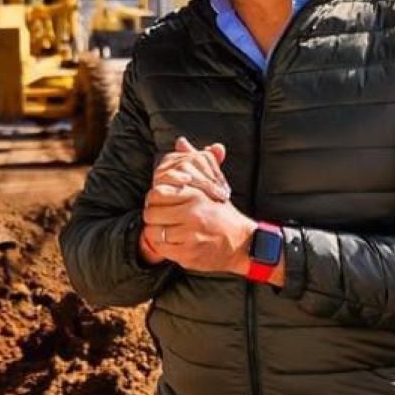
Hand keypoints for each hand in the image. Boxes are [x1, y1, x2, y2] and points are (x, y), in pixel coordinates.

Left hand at [143, 137, 260, 275]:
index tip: (160, 202)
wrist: (242, 243)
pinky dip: (161, 246)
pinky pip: (161, 249)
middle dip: (152, 215)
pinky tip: (170, 242)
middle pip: (152, 212)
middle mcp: (193, 214)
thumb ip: (194, 161)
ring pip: (154, 231)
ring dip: (155, 232)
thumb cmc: (222, 212)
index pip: (157, 192)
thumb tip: (181, 141)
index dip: (154, 198)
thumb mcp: (210, 184)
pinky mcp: (188, 254)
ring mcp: (191, 235)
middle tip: (160, 217)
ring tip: (164, 229)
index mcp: (196, 195)